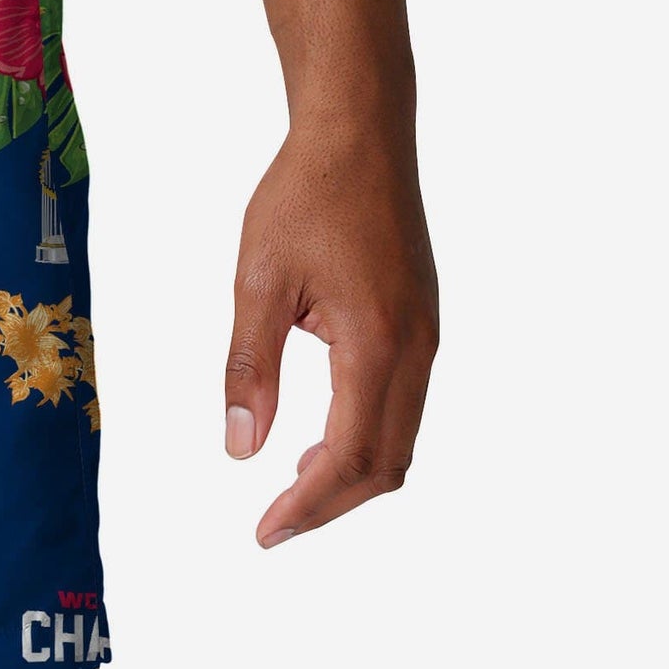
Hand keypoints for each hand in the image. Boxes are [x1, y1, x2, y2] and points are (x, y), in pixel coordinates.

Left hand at [223, 122, 437, 546]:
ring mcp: (427, 336)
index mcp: (376, 344)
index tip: (265, 533)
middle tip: (273, 525)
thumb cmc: (305, 197)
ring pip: (401, 437)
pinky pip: (403, 404)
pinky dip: (366, 437)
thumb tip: (240, 447)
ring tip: (291, 487)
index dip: (308, 506)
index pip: (349, 457)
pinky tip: (319, 437)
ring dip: (351, 473)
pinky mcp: (422, 321)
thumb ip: (249, 368)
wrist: (360, 135)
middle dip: (332, 504)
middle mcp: (417, 349)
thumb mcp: (257, 282)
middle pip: (386, 463)